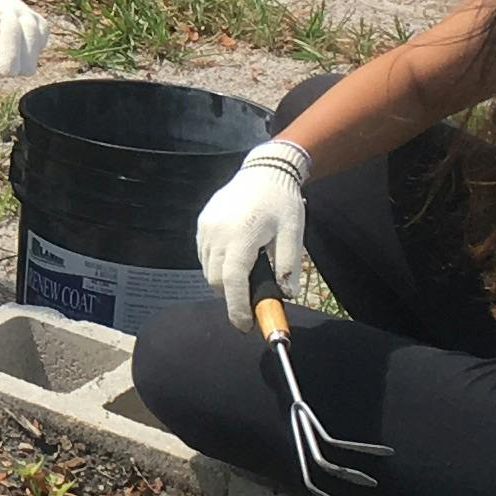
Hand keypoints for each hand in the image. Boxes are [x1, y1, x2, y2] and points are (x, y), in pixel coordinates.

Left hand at [0, 0, 47, 88]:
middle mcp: (9, 8)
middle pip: (13, 31)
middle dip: (10, 56)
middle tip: (5, 75)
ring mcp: (27, 14)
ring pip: (32, 38)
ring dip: (24, 60)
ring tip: (12, 74)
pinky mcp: (40, 22)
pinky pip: (41, 42)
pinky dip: (33, 56)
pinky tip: (21, 62)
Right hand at [198, 141, 309, 319]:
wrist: (265, 170)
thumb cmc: (282, 201)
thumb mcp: (293, 233)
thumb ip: (288, 265)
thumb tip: (286, 295)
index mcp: (241, 237)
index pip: (233, 282)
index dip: (238, 308)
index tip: (246, 326)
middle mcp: (217, 233)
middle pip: (216, 280)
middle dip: (232, 297)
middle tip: (251, 303)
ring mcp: (206, 228)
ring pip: (207, 269)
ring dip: (223, 281)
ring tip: (245, 279)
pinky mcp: (202, 223)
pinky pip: (204, 254)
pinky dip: (216, 265)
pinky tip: (235, 260)